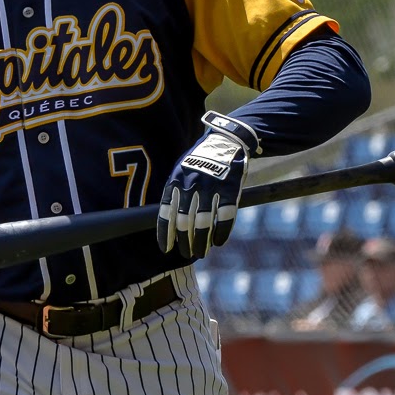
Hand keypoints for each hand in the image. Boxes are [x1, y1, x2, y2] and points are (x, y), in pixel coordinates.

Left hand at [157, 111, 259, 259]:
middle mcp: (191, 184)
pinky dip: (222, 232)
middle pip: (184, 221)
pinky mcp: (229, 188)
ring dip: (201, 242)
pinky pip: (224, 216)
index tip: (166, 249)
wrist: (226, 140)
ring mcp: (210, 186)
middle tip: (186, 253)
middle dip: (184, 242)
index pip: (165, 212)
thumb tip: (168, 222)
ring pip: (203, 223)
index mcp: (175, 180)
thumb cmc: (200, 160)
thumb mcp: (182, 169)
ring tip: (201, 252)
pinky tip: (219, 241)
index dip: (165, 233)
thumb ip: (175, 192)